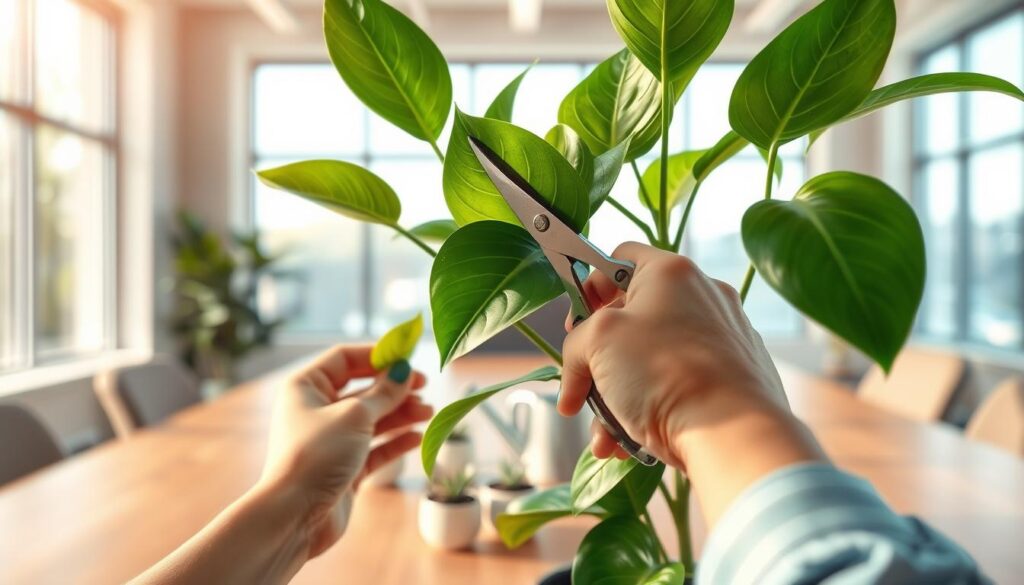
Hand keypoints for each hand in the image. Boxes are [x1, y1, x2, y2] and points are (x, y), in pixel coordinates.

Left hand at [259, 345, 432, 557]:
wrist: (296, 516)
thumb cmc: (317, 455)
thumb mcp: (355, 416)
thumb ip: (384, 393)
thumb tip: (404, 371)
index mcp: (306, 387)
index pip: (345, 359)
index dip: (377, 356)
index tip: (408, 358)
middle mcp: (316, 410)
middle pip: (363, 390)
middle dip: (395, 389)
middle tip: (425, 387)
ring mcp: (331, 440)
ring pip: (372, 419)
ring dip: (401, 414)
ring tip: (429, 413)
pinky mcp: (344, 467)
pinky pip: (375, 447)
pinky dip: (396, 441)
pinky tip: (418, 436)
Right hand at [558, 243, 823, 524]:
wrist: (732, 435)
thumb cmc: (663, 374)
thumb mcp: (597, 342)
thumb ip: (576, 343)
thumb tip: (577, 375)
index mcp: (671, 272)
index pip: (619, 258)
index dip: (589, 287)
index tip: (575, 325)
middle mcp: (704, 296)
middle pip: (631, 318)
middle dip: (597, 360)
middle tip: (581, 386)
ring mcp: (723, 338)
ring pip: (651, 360)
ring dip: (616, 397)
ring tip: (603, 436)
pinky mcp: (735, 377)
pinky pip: (678, 385)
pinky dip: (651, 409)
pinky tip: (629, 443)